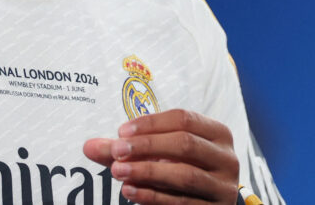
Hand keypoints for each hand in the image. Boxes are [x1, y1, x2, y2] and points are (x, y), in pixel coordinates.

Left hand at [83, 109, 239, 203]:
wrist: (213, 203)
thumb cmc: (185, 169)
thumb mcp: (163, 154)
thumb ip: (129, 149)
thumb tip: (88, 147)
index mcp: (217, 133)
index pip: (184, 118)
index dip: (151, 123)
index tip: (122, 131)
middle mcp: (226, 158)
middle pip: (185, 144)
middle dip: (147, 146)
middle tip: (117, 151)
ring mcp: (222, 187)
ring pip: (184, 175)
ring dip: (147, 172)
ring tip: (118, 172)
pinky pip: (181, 202)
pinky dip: (153, 196)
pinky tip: (130, 191)